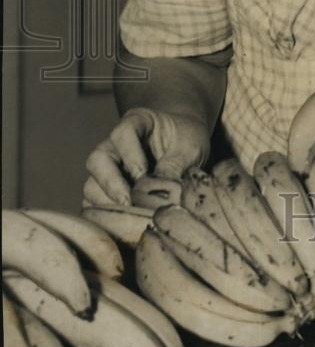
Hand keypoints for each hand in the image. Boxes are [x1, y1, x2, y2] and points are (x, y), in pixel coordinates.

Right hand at [84, 108, 209, 205]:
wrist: (186, 146)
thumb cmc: (187, 141)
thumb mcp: (190, 147)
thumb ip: (174, 165)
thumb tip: (160, 195)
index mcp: (137, 122)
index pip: (122, 134)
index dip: (130, 156)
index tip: (143, 175)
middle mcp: (116, 145)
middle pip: (98, 160)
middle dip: (111, 184)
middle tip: (129, 202)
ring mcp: (109, 168)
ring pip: (92, 185)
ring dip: (107, 203)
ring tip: (130, 216)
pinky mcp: (108, 191)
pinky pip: (95, 205)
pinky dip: (106, 217)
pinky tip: (125, 224)